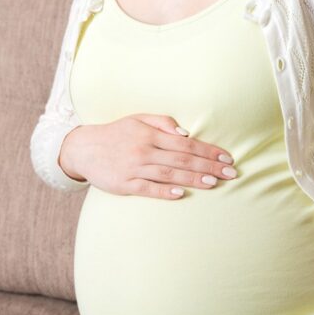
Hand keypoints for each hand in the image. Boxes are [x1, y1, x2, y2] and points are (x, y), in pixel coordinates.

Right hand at [58, 113, 238, 198]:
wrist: (83, 148)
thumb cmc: (116, 134)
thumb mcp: (137, 120)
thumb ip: (162, 123)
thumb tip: (186, 133)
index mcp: (150, 135)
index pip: (186, 144)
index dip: (208, 151)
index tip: (227, 158)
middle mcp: (144, 151)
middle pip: (182, 160)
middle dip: (208, 166)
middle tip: (231, 174)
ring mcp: (134, 168)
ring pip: (168, 174)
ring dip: (192, 179)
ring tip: (213, 183)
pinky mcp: (124, 185)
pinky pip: (147, 189)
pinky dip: (163, 192)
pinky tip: (181, 195)